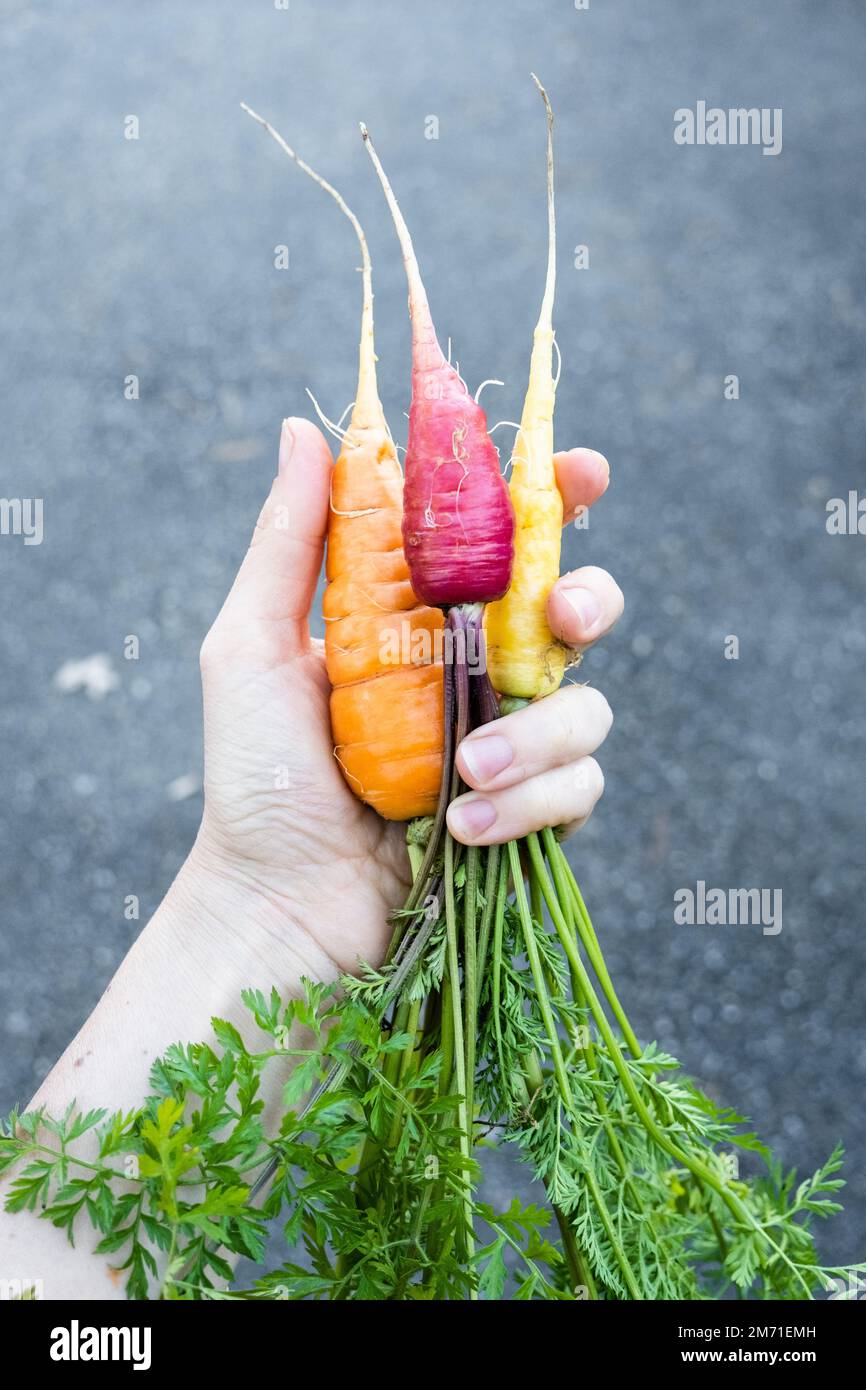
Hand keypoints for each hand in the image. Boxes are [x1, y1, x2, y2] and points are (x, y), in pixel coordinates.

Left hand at [193, 418, 623, 976]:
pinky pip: (580, 786)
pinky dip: (531, 801)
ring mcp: (508, 742)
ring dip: (536, 735)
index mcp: (421, 618)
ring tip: (465, 770)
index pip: (502, 541)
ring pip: (589, 706)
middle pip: (578, 609)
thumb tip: (301, 426)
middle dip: (590, 601)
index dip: (552, 497)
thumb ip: (288, 541)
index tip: (581, 472)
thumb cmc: (257, 774)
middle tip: (561, 619)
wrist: (279, 901)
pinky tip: (466, 825)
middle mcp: (475, 672)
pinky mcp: (530, 813)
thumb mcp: (253, 646)